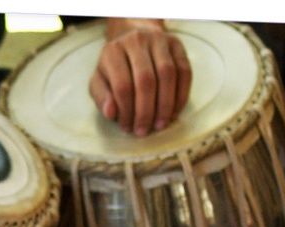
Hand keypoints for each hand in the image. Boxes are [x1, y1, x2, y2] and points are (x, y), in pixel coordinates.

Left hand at [89, 19, 191, 135]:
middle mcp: (136, 41)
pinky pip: (184, 71)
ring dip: (165, 105)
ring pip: (168, 74)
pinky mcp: (176, 44)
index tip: (128, 128)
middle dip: (146, 112)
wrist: (132, 38)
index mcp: (113, 52)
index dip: (126, 112)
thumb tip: (111, 113)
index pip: (123, 86)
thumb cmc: (114, 68)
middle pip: (146, 81)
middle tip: (144, 131)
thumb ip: (102, 97)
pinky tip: (174, 112)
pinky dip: (181, 95)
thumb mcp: (100, 81)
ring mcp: (159, 40)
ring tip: (161, 124)